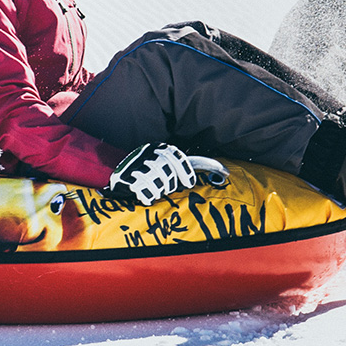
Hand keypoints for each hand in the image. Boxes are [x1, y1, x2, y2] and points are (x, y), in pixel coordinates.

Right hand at [110, 142, 230, 205]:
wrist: (121, 178)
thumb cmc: (151, 174)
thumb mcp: (169, 164)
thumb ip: (191, 165)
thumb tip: (224, 172)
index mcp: (161, 148)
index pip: (177, 158)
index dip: (185, 173)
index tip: (188, 184)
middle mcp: (148, 153)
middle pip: (168, 173)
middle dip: (170, 184)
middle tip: (165, 189)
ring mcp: (136, 164)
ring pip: (157, 183)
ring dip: (158, 191)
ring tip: (154, 191)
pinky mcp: (125, 177)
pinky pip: (144, 191)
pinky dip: (147, 196)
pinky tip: (145, 195)